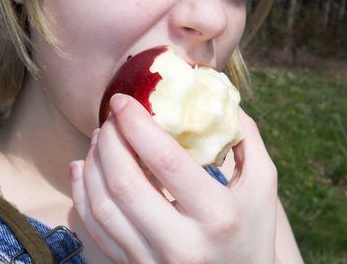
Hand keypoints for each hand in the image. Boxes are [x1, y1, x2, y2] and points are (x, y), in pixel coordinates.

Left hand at [71, 94, 278, 262]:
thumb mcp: (263, 182)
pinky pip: (96, 230)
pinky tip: (84, 168)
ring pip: (103, 207)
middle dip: (110, 140)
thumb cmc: (253, 228)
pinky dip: (83, 194)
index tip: (123, 100)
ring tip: (100, 138)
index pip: (166, 161)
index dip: (137, 124)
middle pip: (125, 183)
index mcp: (217, 214)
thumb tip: (220, 98)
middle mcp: (182, 243)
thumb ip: (246, 137)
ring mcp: (154, 261)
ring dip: (93, 163)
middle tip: (110, 117)